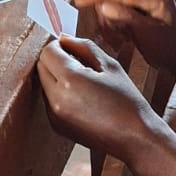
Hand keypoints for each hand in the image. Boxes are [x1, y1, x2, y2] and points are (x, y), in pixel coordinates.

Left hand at [37, 37, 165, 167]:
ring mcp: (54, 114)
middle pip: (41, 66)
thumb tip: (63, 37)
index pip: (48, 52)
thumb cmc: (127, 101)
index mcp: (70, 80)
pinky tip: (82, 98)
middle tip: (80, 64)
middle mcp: (56, 98)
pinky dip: (59, 93)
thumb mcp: (110, 66)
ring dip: (56, 76)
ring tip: (84, 83)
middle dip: (55, 60)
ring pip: (43, 83)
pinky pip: (49, 100)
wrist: (134, 138)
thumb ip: (84, 47)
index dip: (59, 46)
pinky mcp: (56, 126)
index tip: (73, 48)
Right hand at [72, 0, 175, 72]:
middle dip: (108, 19)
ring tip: (121, 41)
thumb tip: (103, 6)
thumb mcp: (148, 34)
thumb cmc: (169, 47)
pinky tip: (124, 38)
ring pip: (112, 5)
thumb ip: (126, 18)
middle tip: (114, 40)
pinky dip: (115, 26)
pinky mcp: (137, 4)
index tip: (79, 0)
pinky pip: (116, 10)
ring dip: (111, 25)